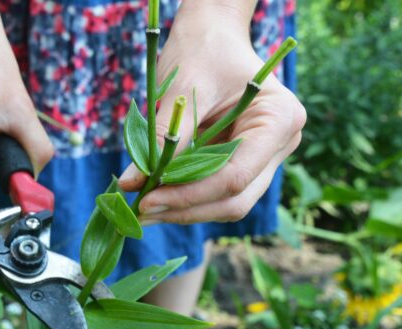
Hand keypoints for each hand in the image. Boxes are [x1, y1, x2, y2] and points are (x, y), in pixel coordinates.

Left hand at [119, 2, 305, 224]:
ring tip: (142, 208)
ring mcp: (266, 157)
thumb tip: (131, 183)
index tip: (147, 199)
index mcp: (281, 119)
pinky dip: (186, 199)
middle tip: (140, 210)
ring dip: (183, 210)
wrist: (211, 35)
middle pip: (235, 198)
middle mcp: (281, 144)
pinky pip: (216, 192)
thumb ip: (162, 137)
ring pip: (227, 203)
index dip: (190, 195)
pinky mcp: (244, 163)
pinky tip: (155, 198)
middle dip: (185, 208)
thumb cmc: (203, 50)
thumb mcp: (183, 89)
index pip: (235, 176)